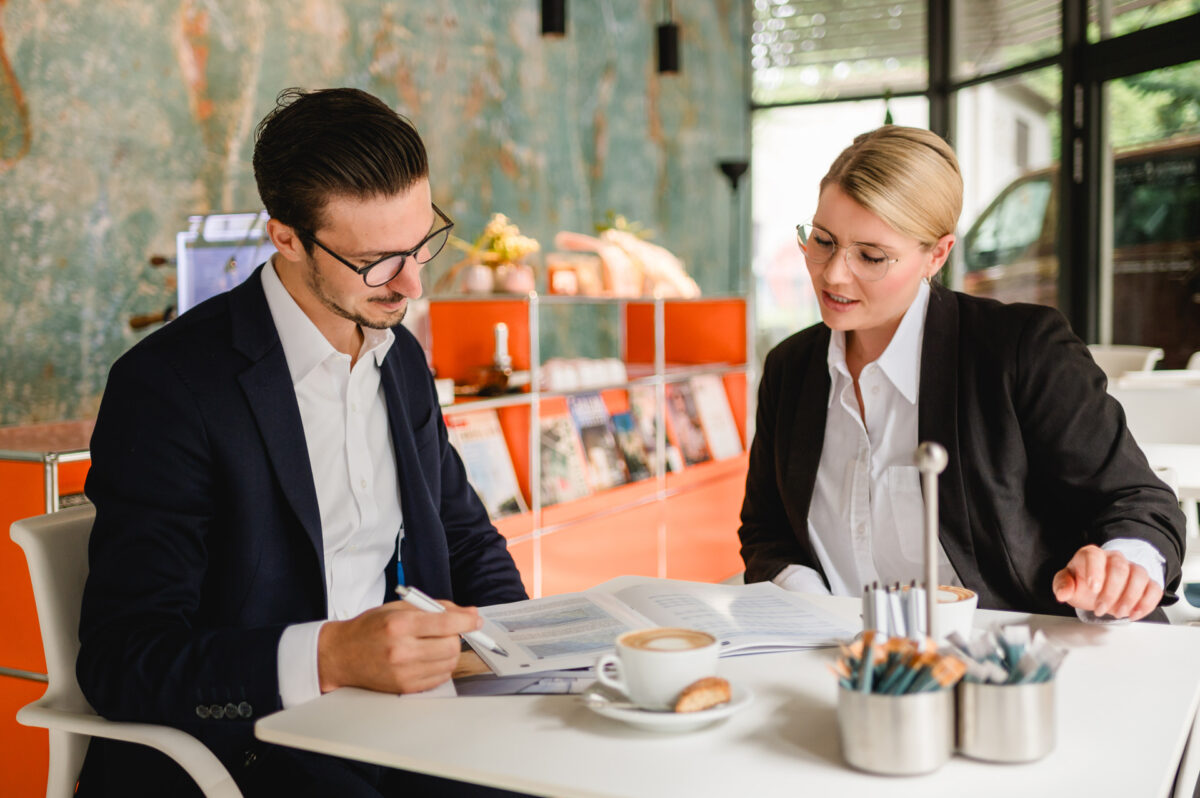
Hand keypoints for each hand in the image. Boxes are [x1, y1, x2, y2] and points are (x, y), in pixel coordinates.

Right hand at [317, 601, 481, 693]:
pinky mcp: (405, 687)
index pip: (445, 624)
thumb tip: (468, 613)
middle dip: (457, 637)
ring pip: (449, 663)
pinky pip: (439, 678)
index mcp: (400, 625)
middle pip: (451, 646)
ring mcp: (403, 672)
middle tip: (448, 632)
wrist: (341, 655)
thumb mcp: (398, 607)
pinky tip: (428, 658)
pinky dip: (441, 667)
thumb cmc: (369, 628)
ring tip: (435, 644)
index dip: (466, 621)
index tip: (475, 619)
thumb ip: (435, 607)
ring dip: (450, 652)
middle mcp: (401, 650)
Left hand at [1052, 544, 1161, 620]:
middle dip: (1111, 592)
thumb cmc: (1082, 582)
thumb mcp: (1067, 583)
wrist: (1098, 587)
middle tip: (1100, 609)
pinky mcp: (1146, 582)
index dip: (1095, 571)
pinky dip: (1147, 603)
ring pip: (1140, 576)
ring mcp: (1132, 569)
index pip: (1095, 556)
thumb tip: (1062, 594)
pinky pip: (1154, 589)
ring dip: (1130, 598)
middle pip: (1120, 568)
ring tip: (1118, 613)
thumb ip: (1062, 585)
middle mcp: (1114, 558)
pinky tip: (1134, 614)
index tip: (1093, 588)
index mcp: (1092, 555)